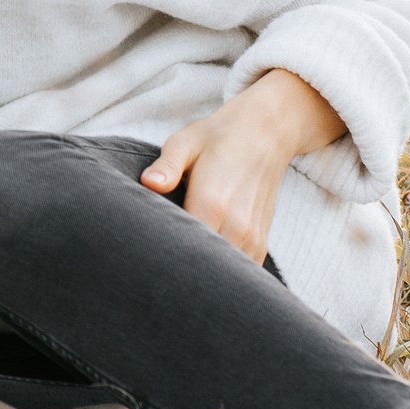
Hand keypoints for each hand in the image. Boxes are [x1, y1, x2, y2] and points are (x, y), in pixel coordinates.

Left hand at [142, 68, 345, 261]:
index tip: (144, 257)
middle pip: (203, 266)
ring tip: (175, 270)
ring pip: (223, 274)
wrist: (265, 134)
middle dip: (178, 271)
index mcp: (212, 202)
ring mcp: (252, 237)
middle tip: (153, 269)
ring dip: (201, 275)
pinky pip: (240, 272)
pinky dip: (222, 274)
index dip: (162, 256)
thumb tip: (149, 183)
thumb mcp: (184, 142)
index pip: (183, 248)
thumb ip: (167, 166)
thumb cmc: (216, 138)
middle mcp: (236, 226)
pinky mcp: (261, 243)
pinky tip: (200, 268)